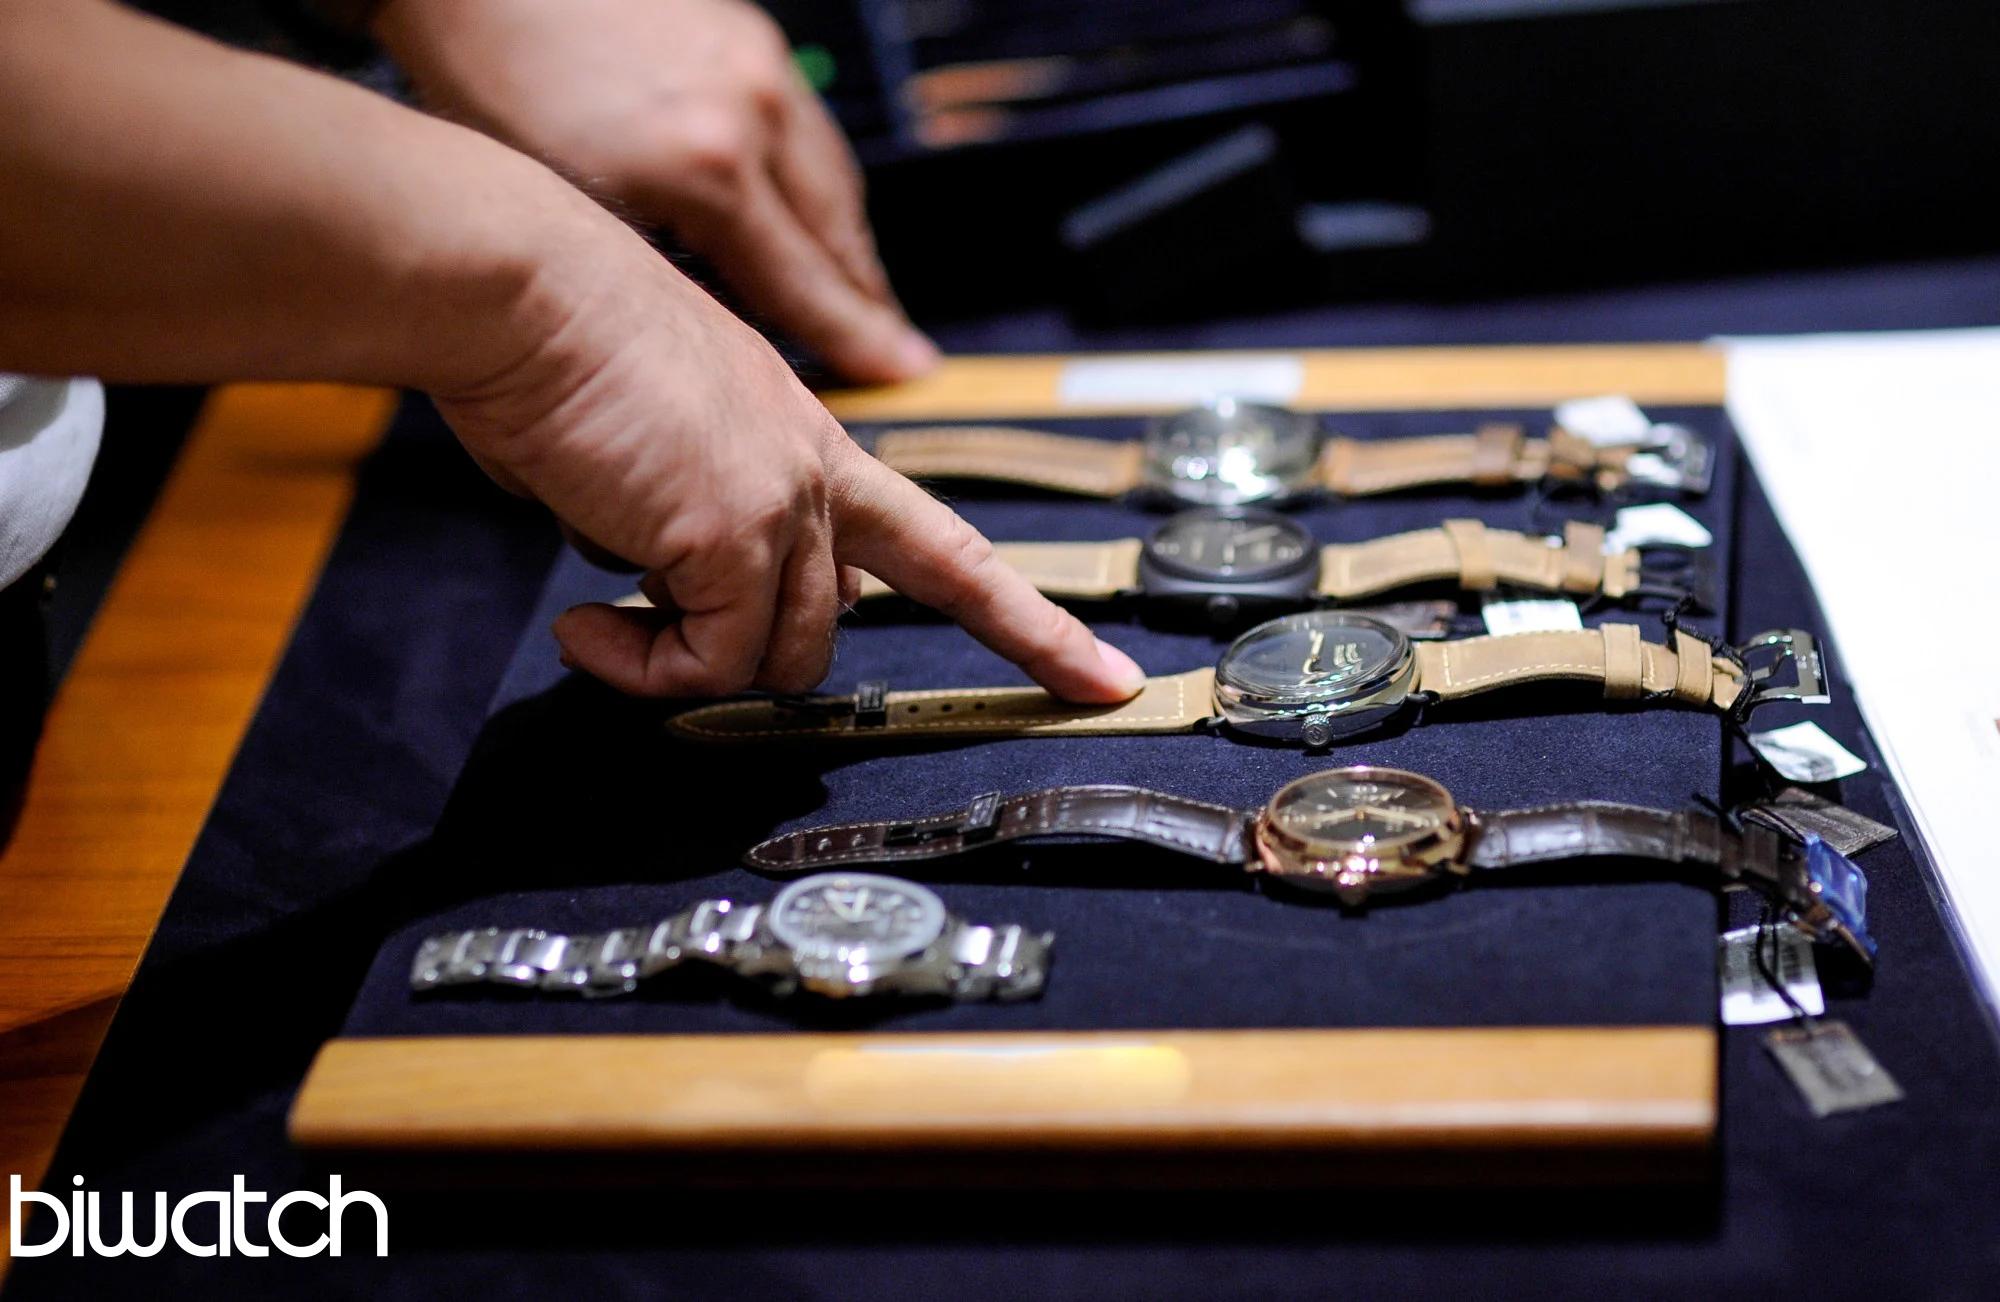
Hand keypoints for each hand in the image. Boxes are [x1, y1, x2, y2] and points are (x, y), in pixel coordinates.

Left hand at [374, 0, 934, 384]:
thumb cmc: (497, 81)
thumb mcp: (568, 212)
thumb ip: (652, 276)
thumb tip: (708, 337)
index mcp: (702, 167)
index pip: (802, 282)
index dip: (853, 337)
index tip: (901, 372)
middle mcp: (750, 113)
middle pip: (839, 233)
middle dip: (867, 298)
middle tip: (896, 350)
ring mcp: (759, 68)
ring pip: (834, 179)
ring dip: (848, 242)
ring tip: (858, 294)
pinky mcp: (754, 37)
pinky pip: (810, 131)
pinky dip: (817, 183)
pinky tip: (810, 213)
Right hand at [437, 191, 1145, 703]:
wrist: (523, 291)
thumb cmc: (566, 351)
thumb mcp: (665, 441)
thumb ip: (701, 518)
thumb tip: (675, 593)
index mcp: (816, 443)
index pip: (947, 549)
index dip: (1029, 622)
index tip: (1103, 677)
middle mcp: (822, 473)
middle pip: (838, 626)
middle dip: (745, 656)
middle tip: (648, 648)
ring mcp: (790, 503)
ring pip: (776, 659)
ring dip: (678, 662)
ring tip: (601, 622)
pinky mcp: (735, 534)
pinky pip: (706, 662)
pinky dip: (641, 668)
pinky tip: (584, 627)